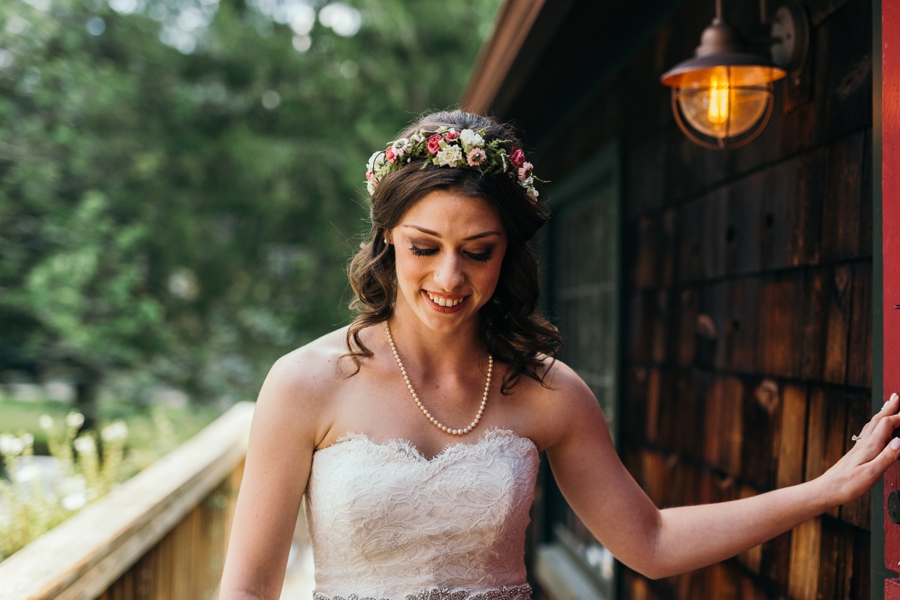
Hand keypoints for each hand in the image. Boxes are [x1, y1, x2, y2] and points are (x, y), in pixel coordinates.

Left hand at [821, 392, 899, 506]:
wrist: (827, 489)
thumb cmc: (848, 484)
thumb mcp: (871, 473)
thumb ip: (887, 457)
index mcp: (870, 447)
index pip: (887, 425)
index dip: (899, 416)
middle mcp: (864, 444)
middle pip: (878, 421)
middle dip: (889, 408)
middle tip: (896, 396)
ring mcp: (858, 447)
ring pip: (871, 425)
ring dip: (881, 414)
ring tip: (888, 406)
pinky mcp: (855, 453)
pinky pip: (867, 433)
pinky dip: (875, 425)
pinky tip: (874, 429)